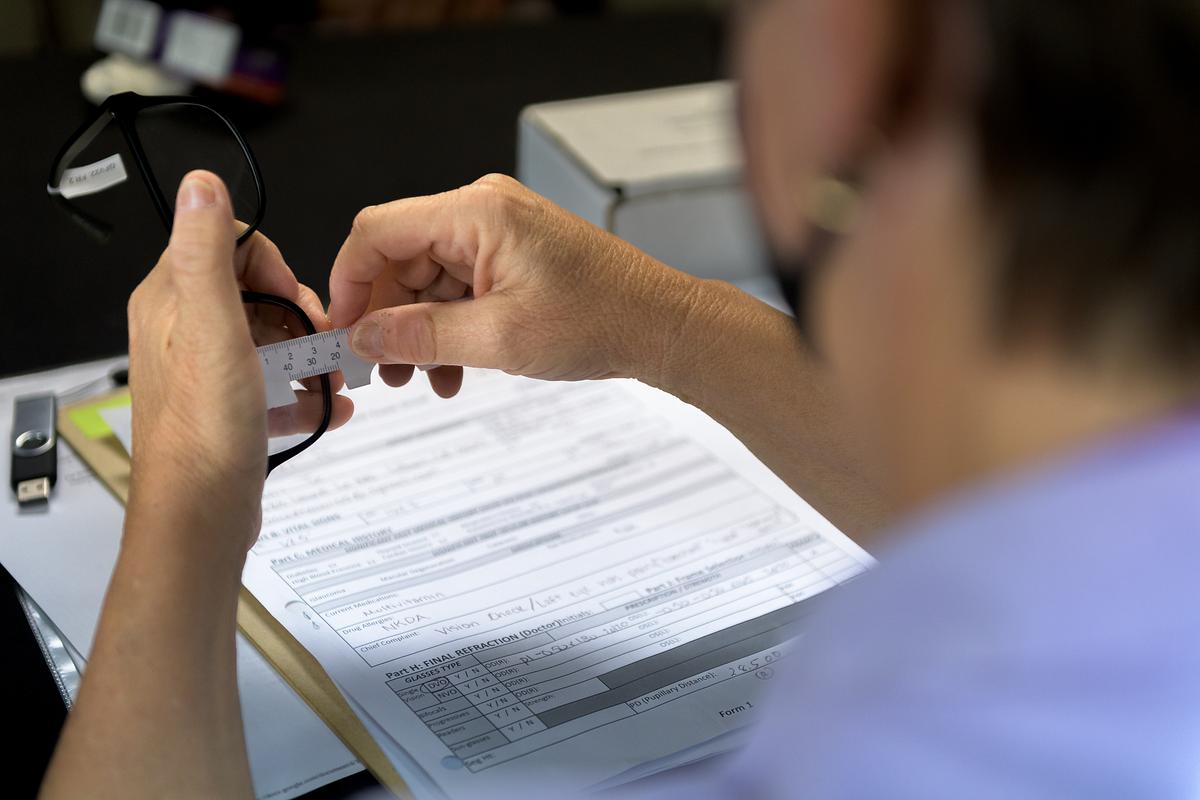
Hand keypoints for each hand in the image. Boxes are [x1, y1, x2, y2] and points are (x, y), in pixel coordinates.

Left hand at [126, 170, 349, 554]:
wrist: (200, 516)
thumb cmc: (206, 429)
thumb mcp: (214, 329)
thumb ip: (208, 254)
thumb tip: (201, 182)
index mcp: (172, 300)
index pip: (232, 246)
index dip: (276, 268)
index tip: (300, 304)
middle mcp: (182, 329)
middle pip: (258, 293)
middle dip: (302, 317)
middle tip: (328, 346)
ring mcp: (206, 370)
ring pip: (271, 339)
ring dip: (310, 355)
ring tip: (336, 381)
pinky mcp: (226, 406)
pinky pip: (273, 383)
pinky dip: (304, 392)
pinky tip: (331, 408)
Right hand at [328, 174, 699, 396]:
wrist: (661, 326)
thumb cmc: (601, 319)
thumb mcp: (499, 338)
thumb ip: (421, 336)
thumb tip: (364, 337)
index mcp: (477, 212)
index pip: (379, 232)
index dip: (350, 283)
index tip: (343, 331)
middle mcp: (483, 211)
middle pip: (402, 258)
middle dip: (388, 318)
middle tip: (384, 371)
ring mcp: (499, 232)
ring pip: (428, 279)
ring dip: (419, 332)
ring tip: (422, 380)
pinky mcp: (511, 256)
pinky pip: (459, 288)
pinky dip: (450, 328)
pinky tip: (454, 371)